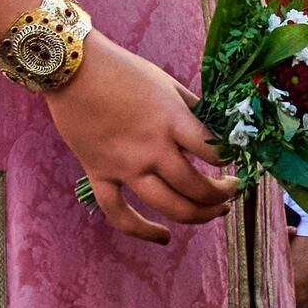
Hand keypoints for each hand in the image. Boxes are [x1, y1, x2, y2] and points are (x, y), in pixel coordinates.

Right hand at [45, 39, 240, 238]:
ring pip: (169, 206)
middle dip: (222, 195)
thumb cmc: (123, 70)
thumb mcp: (167, 83)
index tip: (234, 163)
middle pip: (196, 188)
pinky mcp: (99, 175)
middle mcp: (152, 149)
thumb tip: (214, 129)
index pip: (214, 153)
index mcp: (172, 121)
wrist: (73, 69)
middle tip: (231, 193)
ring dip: (198, 215)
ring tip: (214, 213)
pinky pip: (120, 214)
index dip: (230, 162)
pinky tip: (163, 238)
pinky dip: (142, 231)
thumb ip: (191, 109)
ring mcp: (125, 167)